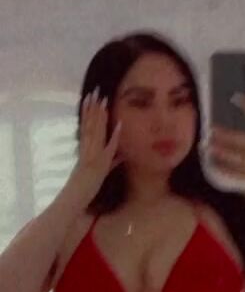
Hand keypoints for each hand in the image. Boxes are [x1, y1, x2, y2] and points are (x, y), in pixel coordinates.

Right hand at [68, 89, 122, 206]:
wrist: (75, 200)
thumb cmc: (87, 188)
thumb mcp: (103, 171)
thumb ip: (112, 160)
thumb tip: (122, 153)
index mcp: (87, 149)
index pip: (88, 126)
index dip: (89, 111)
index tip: (92, 98)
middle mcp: (88, 149)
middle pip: (90, 124)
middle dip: (93, 107)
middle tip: (96, 90)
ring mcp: (92, 156)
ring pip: (95, 131)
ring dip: (99, 115)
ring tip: (101, 99)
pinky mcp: (97, 164)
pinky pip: (107, 148)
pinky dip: (114, 137)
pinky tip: (119, 125)